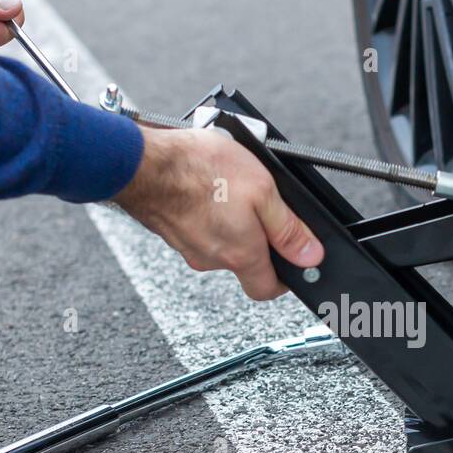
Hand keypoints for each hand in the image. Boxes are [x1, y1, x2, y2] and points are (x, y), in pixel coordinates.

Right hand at [114, 128, 324, 300]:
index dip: (285, 277)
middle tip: (259, 205)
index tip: (291, 257)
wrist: (142, 163)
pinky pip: (199, 227)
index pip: (268, 289)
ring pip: (221, 241)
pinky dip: (208, 210)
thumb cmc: (198, 171)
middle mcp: (213, 259)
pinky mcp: (172, 230)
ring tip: (230, 184)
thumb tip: (310, 255)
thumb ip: (288, 228)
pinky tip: (207, 184)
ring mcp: (188, 246)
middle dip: (257, 237)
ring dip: (231, 218)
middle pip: (245, 262)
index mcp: (241, 255)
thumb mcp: (263, 191)